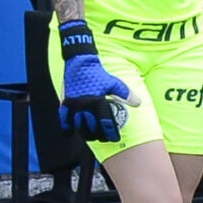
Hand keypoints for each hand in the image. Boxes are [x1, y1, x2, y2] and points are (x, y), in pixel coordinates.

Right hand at [56, 20, 140, 141]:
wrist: (80, 63)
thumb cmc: (98, 74)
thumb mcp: (114, 82)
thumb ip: (126, 94)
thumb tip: (138, 103)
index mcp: (98, 102)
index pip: (105, 123)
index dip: (110, 132)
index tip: (114, 138)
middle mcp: (85, 106)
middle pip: (92, 127)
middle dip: (99, 135)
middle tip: (104, 139)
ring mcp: (74, 106)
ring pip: (79, 125)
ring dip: (85, 133)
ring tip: (90, 137)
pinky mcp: (65, 103)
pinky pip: (64, 119)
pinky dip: (67, 127)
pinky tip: (70, 132)